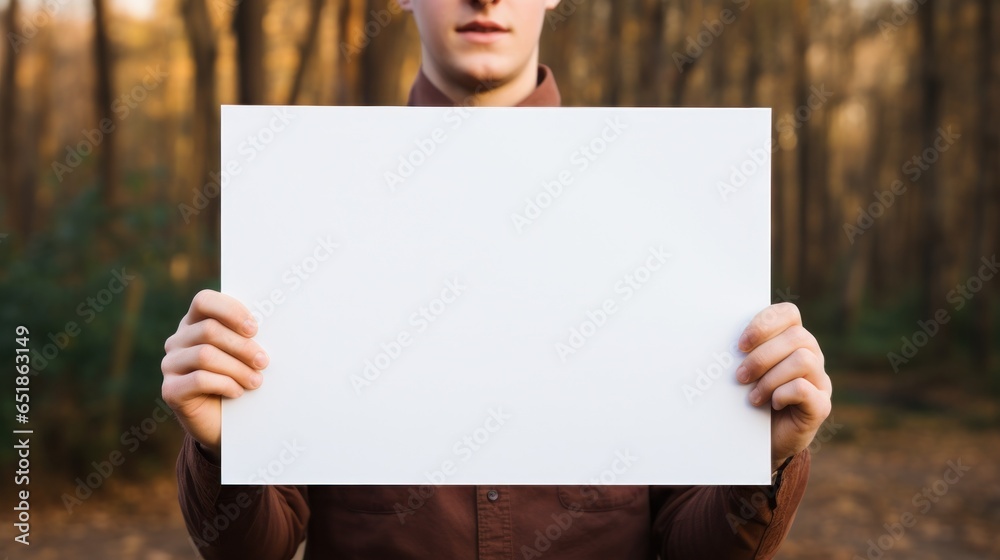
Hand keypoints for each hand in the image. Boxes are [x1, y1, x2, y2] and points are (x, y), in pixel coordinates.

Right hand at [161, 289, 268, 458]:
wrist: (223, 421)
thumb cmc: (238, 378)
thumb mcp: (243, 354)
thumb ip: (247, 336)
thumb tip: (274, 325)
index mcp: (194, 323)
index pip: (204, 301)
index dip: (230, 311)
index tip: (254, 329)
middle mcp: (177, 341)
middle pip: (208, 330)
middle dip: (241, 346)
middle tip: (263, 361)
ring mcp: (170, 365)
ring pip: (205, 355)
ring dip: (237, 368)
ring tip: (256, 380)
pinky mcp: (170, 390)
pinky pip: (199, 379)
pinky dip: (224, 384)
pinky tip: (238, 392)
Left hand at [736, 302, 831, 471]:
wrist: (760, 441)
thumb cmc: (748, 400)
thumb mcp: (744, 372)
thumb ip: (741, 354)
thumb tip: (717, 343)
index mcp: (792, 339)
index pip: (788, 313)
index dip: (764, 324)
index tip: (740, 344)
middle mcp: (811, 355)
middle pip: (795, 337)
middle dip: (762, 357)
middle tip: (740, 377)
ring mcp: (820, 380)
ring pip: (803, 360)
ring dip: (770, 378)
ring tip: (753, 396)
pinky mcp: (821, 405)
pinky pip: (805, 388)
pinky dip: (783, 394)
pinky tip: (772, 403)